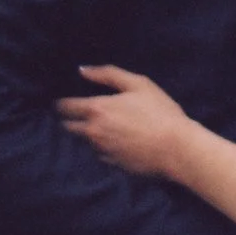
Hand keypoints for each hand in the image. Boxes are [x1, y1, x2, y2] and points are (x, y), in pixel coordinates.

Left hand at [56, 65, 188, 177]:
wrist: (175, 148)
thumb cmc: (159, 111)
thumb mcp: (137, 83)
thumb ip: (107, 74)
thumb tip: (83, 70)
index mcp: (97, 109)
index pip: (66, 107)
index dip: (61, 103)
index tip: (60, 102)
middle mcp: (93, 132)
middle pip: (69, 127)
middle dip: (69, 120)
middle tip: (76, 114)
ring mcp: (102, 150)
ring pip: (85, 141)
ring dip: (87, 134)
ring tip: (101, 127)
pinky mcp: (112, 164)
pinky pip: (100, 153)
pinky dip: (103, 146)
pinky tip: (117, 141)